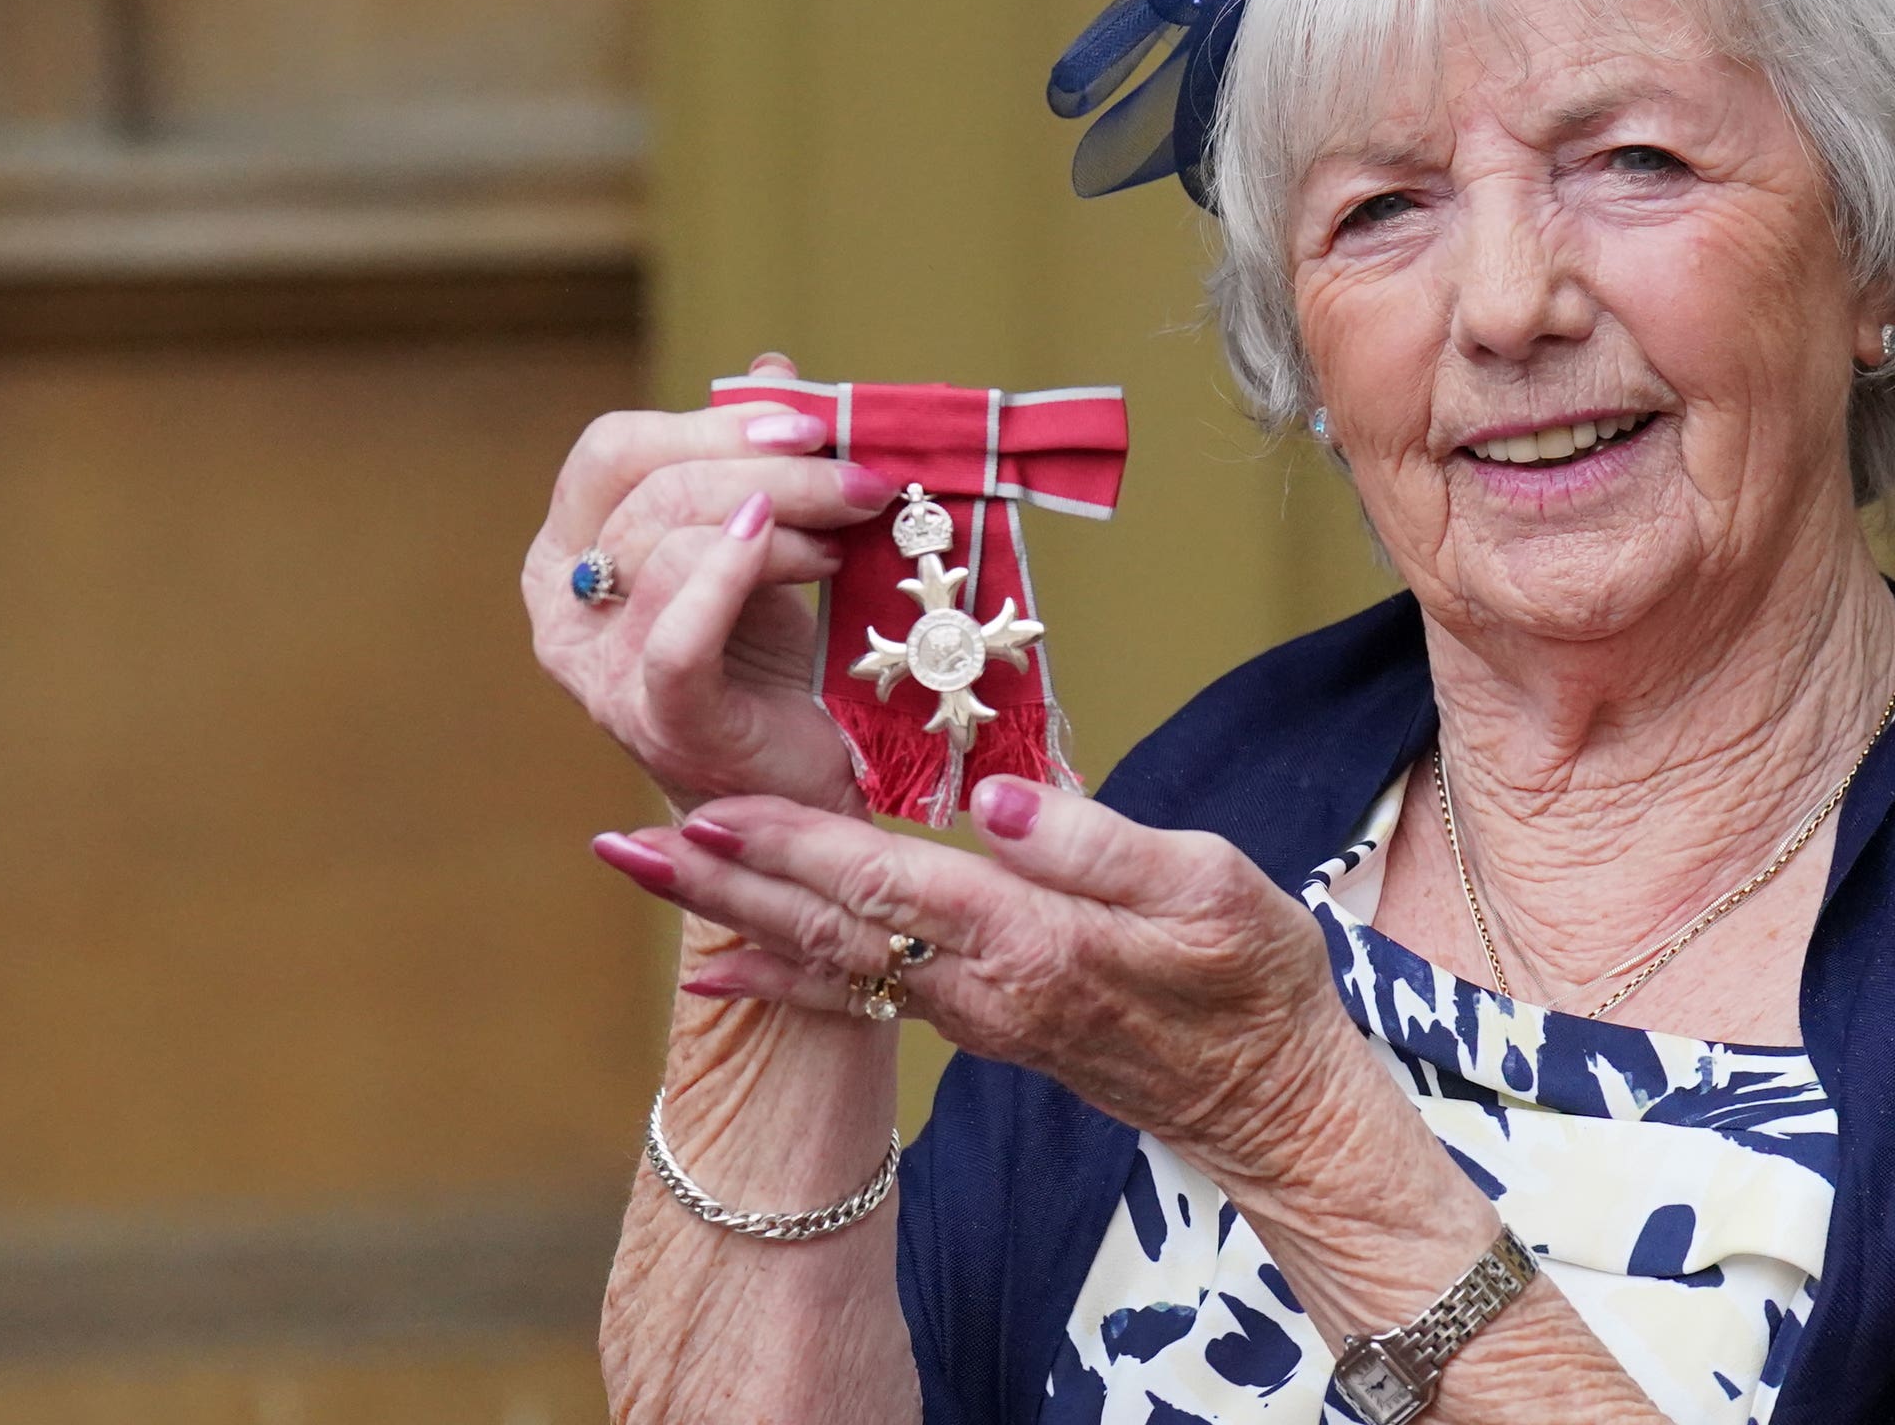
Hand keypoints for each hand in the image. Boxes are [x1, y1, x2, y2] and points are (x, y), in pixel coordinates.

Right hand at [525, 352, 893, 816]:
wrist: (809, 793)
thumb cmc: (776, 671)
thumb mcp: (762, 547)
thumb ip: (753, 462)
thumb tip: (772, 369)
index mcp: (570, 551)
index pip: (615, 451)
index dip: (712, 424)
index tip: (811, 422)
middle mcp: (563, 608)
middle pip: (646, 488)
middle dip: (766, 467)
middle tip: (859, 478)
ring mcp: (599, 671)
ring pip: (670, 547)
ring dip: (781, 523)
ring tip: (848, 540)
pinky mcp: (657, 721)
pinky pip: (677, 635)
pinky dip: (735, 580)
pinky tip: (809, 555)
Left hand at [592, 778, 1366, 1180]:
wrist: (1272, 1098)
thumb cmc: (1255, 981)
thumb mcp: (1212, 887)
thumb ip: (1102, 843)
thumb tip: (997, 797)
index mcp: (1033, 941)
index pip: (887, 880)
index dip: (794, 844)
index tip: (709, 808)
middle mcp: (981, 987)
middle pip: (828, 925)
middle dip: (722, 883)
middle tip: (622, 844)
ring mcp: (974, 1015)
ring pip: (832, 959)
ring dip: (734, 917)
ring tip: (651, 877)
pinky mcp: (982, 1024)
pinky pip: (859, 995)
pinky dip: (784, 976)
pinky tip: (729, 969)